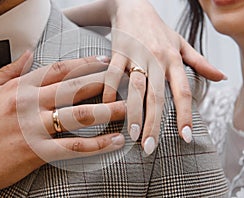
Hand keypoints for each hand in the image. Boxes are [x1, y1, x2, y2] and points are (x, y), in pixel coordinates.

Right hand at [0, 52, 125, 196]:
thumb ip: (8, 71)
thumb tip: (25, 54)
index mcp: (19, 89)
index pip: (58, 70)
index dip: (83, 63)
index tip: (103, 60)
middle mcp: (30, 105)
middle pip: (75, 89)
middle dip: (103, 83)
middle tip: (124, 82)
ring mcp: (35, 128)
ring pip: (79, 116)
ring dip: (107, 112)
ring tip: (128, 110)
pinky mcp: (37, 152)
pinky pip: (73, 147)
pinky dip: (96, 144)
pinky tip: (113, 141)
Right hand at [102, 0, 225, 154]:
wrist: (133, 6)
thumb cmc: (158, 28)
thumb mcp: (182, 43)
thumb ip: (200, 62)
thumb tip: (222, 77)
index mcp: (173, 59)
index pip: (182, 91)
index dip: (184, 115)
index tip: (184, 137)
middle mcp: (156, 59)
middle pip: (157, 96)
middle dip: (154, 124)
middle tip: (150, 147)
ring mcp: (136, 55)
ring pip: (135, 88)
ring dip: (133, 113)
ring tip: (132, 135)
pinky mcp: (117, 52)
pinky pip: (112, 74)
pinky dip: (107, 91)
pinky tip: (106, 108)